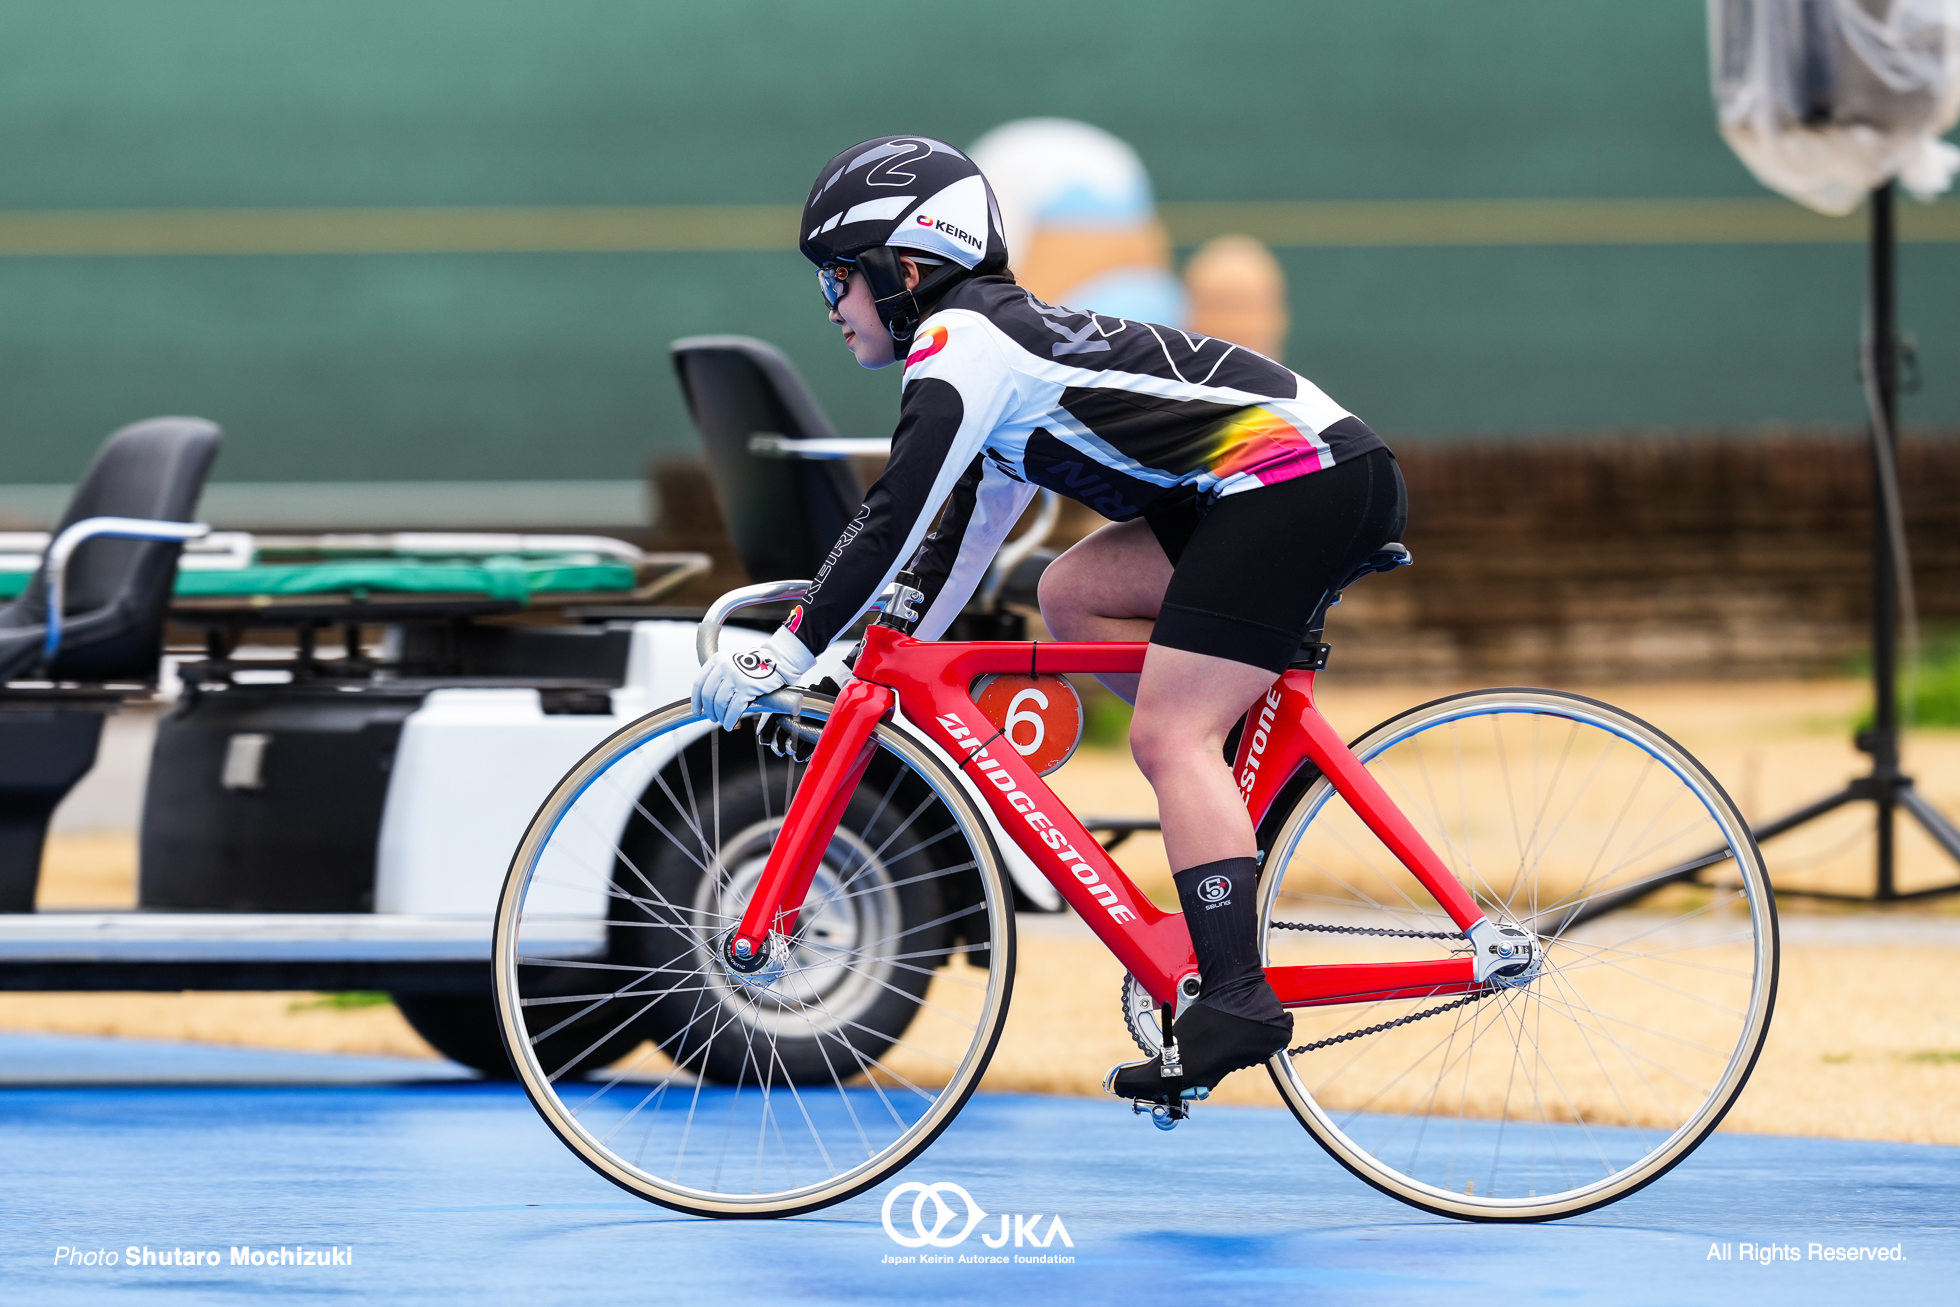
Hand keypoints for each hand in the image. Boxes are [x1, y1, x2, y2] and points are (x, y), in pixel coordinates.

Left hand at [691, 628, 812, 729]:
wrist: (778, 661)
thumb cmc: (758, 664)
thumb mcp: (733, 662)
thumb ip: (720, 676)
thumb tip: (710, 699)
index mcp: (718, 660)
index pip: (699, 683)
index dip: (696, 700)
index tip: (697, 710)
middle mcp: (724, 667)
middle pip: (708, 695)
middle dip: (709, 710)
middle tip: (713, 717)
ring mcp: (735, 677)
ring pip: (720, 703)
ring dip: (720, 716)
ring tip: (723, 721)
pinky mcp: (747, 687)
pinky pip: (733, 709)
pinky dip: (730, 719)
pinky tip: (730, 724)